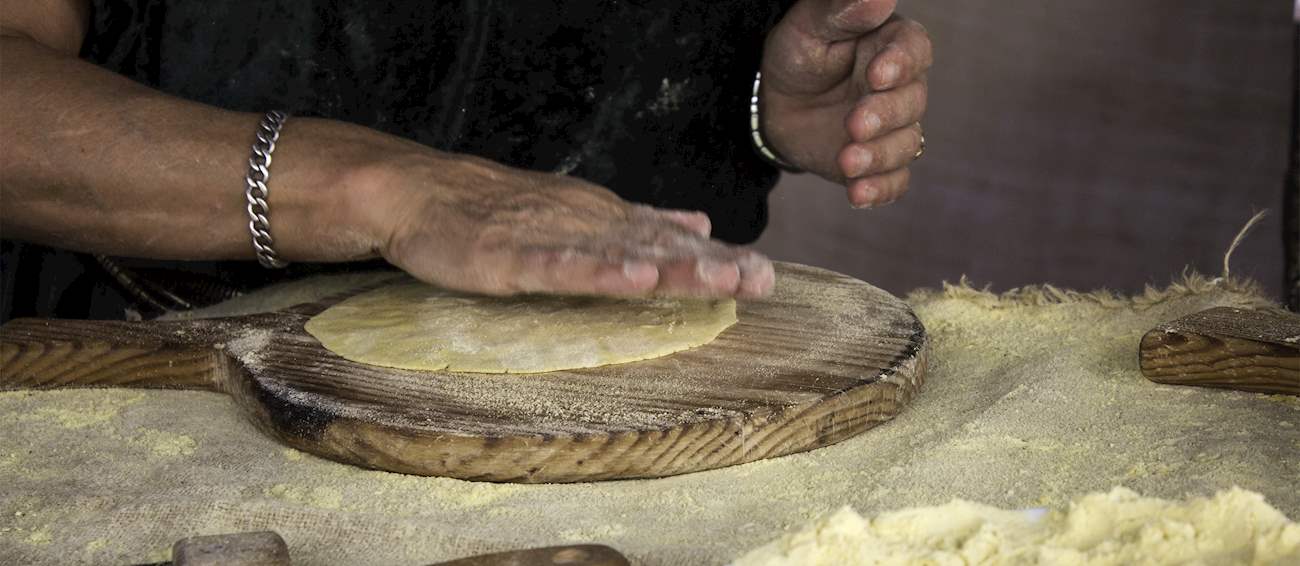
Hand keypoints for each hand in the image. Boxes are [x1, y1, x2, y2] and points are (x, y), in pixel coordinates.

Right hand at [357, 153, 774, 297]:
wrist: (424, 193)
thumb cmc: (501, 212)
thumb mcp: (581, 214)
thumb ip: (640, 224)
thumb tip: (701, 225)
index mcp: (605, 219)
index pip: (670, 242)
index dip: (717, 258)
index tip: (766, 273)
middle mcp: (588, 223)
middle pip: (657, 249)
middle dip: (710, 266)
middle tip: (760, 279)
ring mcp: (551, 238)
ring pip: (620, 255)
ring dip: (671, 270)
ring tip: (717, 280)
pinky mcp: (512, 257)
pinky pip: (560, 267)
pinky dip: (597, 272)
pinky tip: (631, 280)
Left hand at [760, 0, 931, 207]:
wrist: (773, 101)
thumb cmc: (798, 53)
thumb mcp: (810, 26)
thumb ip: (843, 10)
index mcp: (890, 46)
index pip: (914, 51)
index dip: (901, 64)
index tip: (877, 75)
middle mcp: (900, 88)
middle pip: (911, 102)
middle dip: (885, 116)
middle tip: (855, 124)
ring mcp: (892, 128)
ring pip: (905, 144)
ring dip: (879, 157)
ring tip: (848, 162)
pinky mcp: (877, 163)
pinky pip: (894, 181)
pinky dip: (880, 190)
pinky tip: (858, 194)